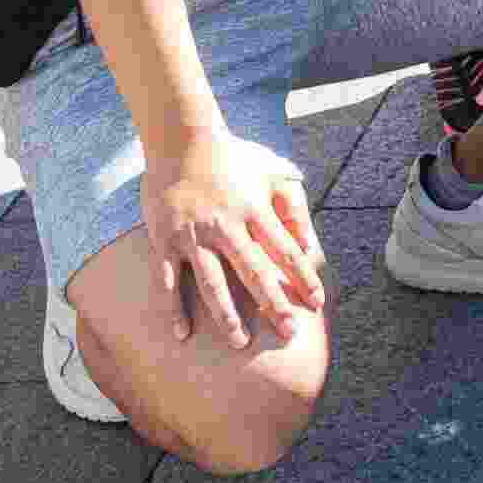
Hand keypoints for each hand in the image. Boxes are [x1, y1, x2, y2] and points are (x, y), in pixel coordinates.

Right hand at [136, 133, 326, 348]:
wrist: (181, 139)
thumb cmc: (231, 158)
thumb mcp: (269, 172)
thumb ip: (290, 206)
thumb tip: (309, 243)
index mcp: (255, 210)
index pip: (286, 250)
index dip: (303, 278)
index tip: (316, 304)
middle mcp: (227, 225)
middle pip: (255, 272)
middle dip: (274, 305)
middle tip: (289, 334)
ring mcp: (194, 235)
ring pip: (213, 283)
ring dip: (227, 316)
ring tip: (240, 343)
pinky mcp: (165, 240)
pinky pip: (170, 281)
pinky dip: (175, 309)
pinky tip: (182, 334)